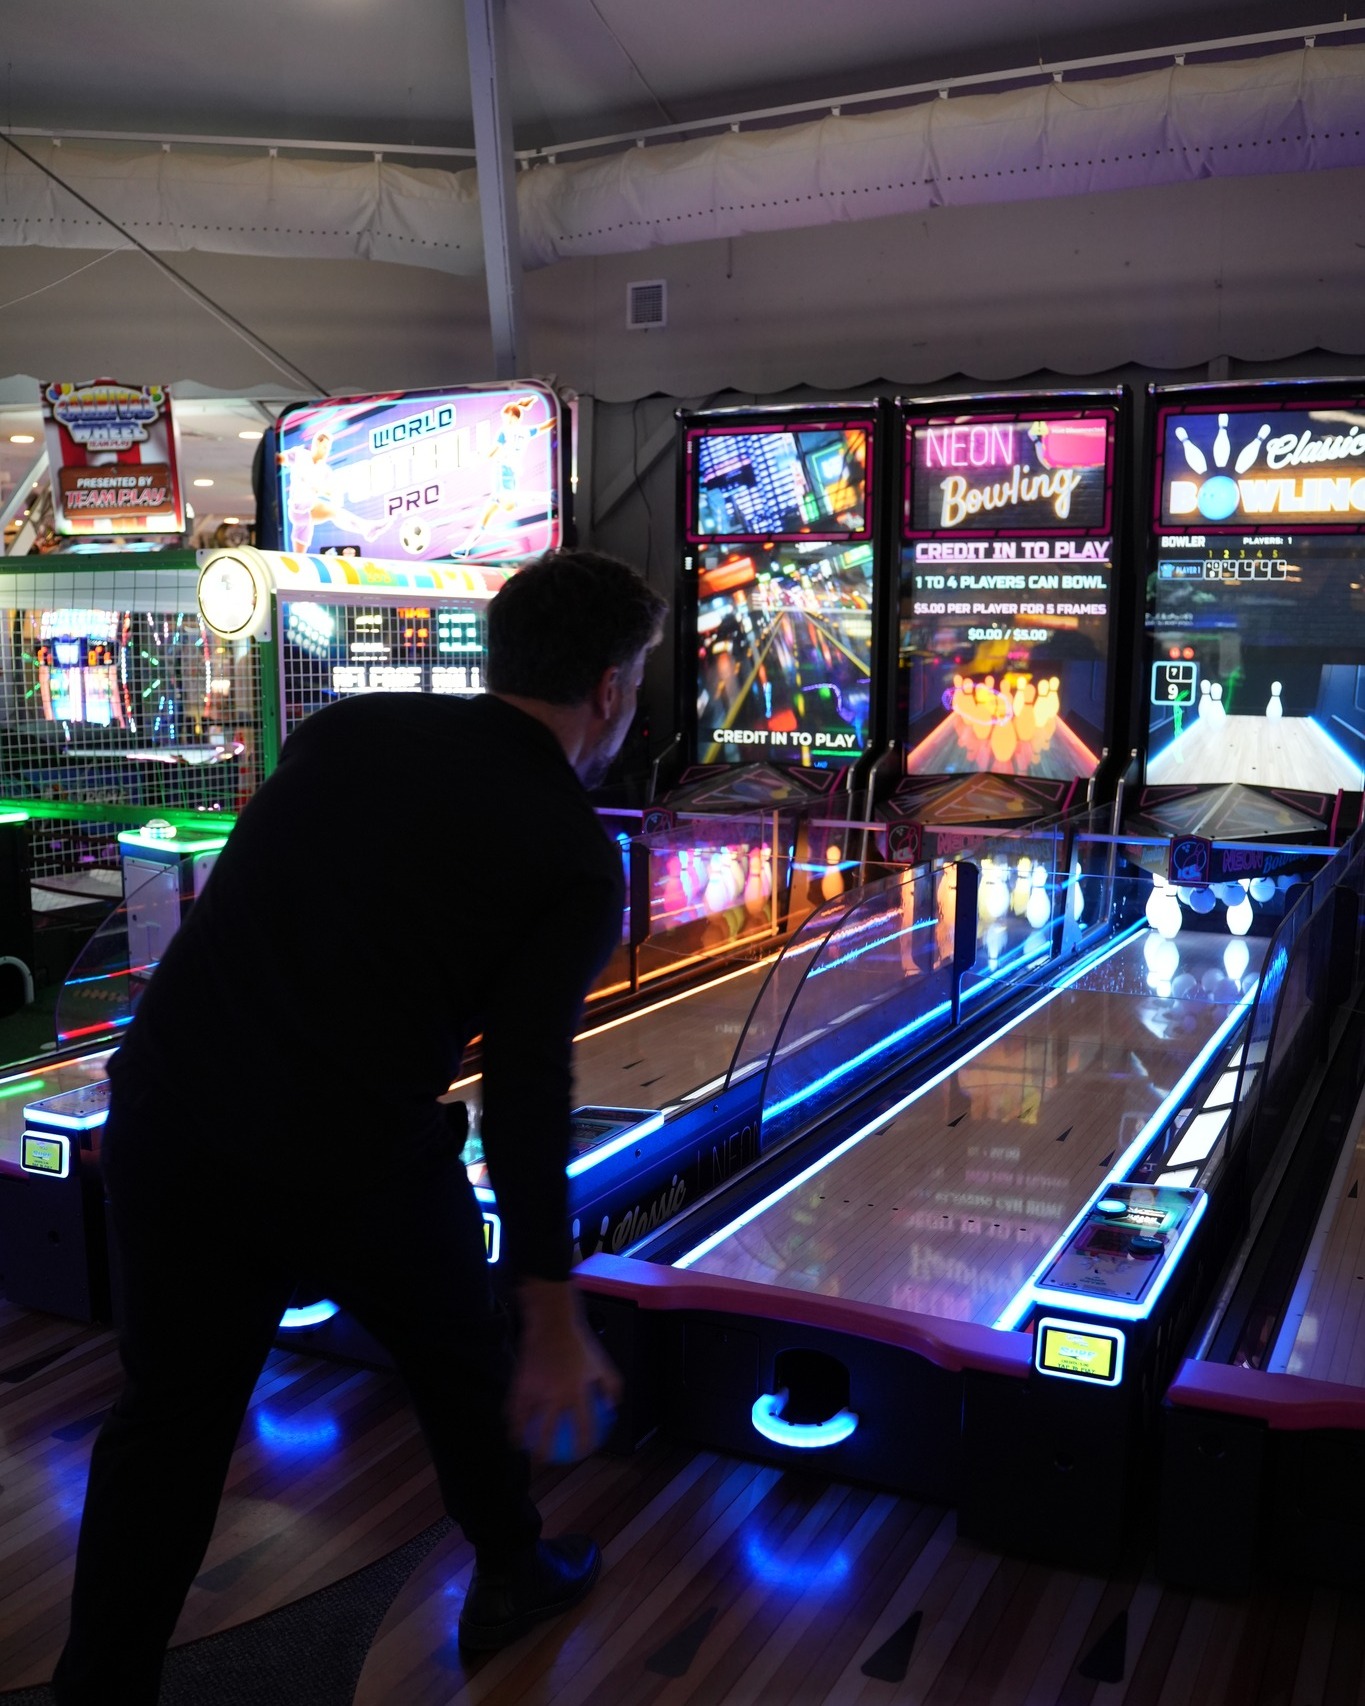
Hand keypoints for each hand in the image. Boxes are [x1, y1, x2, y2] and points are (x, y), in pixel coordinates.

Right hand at [509, 1278, 623, 1463]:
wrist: (553, 1323)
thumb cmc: (580, 1343)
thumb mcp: (603, 1362)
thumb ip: (611, 1386)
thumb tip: (612, 1407)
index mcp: (579, 1392)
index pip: (584, 1425)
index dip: (584, 1443)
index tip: (582, 1453)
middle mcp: (556, 1394)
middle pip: (548, 1431)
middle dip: (544, 1451)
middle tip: (544, 1461)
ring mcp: (536, 1388)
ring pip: (525, 1420)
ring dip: (520, 1437)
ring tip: (520, 1447)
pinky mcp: (521, 1380)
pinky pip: (514, 1403)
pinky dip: (511, 1415)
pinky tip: (510, 1422)